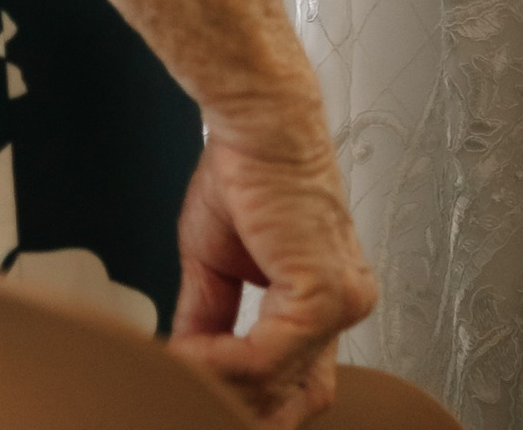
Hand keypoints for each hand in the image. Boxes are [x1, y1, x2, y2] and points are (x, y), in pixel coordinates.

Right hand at [170, 110, 376, 424]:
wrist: (256, 122)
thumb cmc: (244, 170)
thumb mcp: (216, 265)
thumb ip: (211, 324)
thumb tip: (187, 368)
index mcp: (323, 300)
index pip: (300, 386)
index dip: (248, 401)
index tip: (199, 396)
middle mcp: (343, 306)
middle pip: (297, 403)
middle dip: (240, 407)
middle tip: (190, 395)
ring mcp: (339, 305)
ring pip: (276, 387)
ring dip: (218, 382)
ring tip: (179, 364)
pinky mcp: (322, 296)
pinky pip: (265, 359)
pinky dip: (221, 362)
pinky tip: (192, 349)